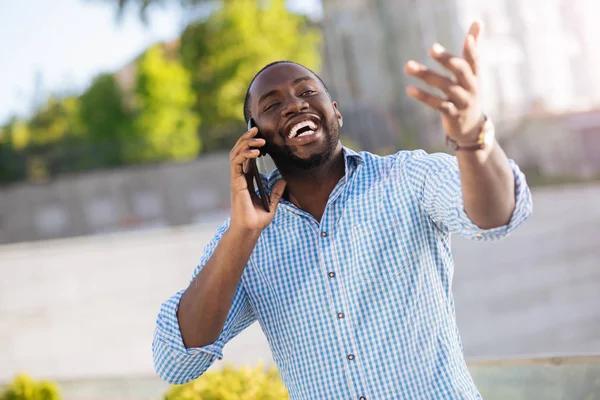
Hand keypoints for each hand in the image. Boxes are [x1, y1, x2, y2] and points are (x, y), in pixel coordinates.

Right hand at [229, 127, 285, 232]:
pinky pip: (237, 163)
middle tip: (256, 129)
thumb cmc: (257, 219)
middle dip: (246, 139)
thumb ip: (276, 192)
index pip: (247, 157)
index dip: (252, 146)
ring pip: (236, 153)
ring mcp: (237, 179)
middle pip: (239, 151)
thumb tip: (284, 180)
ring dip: (245, 143)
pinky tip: (256, 152)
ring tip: (257, 137)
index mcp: (247, 180)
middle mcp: (240, 177)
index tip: (262, 138)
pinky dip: (245, 154)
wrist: (250, 230)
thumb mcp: (272, 204)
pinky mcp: (236, 182)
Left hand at [404, 21, 484, 141]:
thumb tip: (478, 21)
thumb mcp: (471, 73)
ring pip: (445, 87)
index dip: (472, 49)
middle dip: (447, 59)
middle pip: (460, 71)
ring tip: (408, 66)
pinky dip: (424, 97)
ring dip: (426, 75)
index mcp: (474, 76)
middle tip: (432, 48)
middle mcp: (471, 87)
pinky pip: (437, 104)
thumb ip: (472, 49)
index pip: (474, 60)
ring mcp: (462, 102)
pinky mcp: (452, 115)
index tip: (468, 39)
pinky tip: (409, 89)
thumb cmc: (467, 93)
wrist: (470, 127)